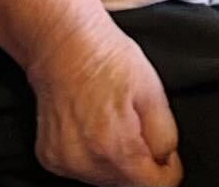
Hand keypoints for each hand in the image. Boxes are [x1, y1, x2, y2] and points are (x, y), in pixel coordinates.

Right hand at [26, 14, 181, 186]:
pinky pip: (82, 170)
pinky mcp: (50, 159)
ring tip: (114, 123)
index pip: (154, 185)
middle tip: (138, 126)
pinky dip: (94, 157)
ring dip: (117, 162)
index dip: (167, 170)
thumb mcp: (153, 91)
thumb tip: (168, 162)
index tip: (167, 154)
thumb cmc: (108, 60)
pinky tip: (94, 128)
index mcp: (115, 146)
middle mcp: (85, 161)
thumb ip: (165, 136)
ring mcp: (64, 162)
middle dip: (140, 163)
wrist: (64, 45)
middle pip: (128, 184)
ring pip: (105, 179)